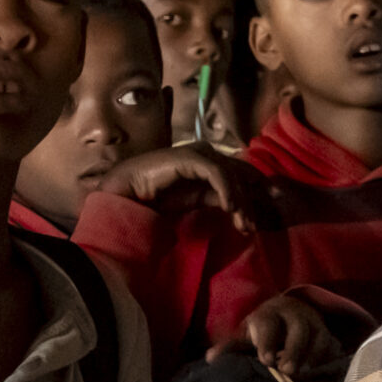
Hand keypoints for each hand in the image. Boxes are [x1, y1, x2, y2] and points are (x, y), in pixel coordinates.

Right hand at [95, 147, 256, 231]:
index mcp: (207, 162)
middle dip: (249, 203)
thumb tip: (242, 207)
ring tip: (243, 224)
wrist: (126, 193)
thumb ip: (216, 197)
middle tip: (251, 228)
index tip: (256, 222)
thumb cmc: (156, 196)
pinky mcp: (190, 157)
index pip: (239, 174)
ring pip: (231, 175)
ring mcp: (198, 153)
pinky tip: (230, 209)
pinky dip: (227, 191)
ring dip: (240, 201)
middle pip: (239, 175)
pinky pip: (217, 173)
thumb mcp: (195, 199)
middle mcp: (206, 154)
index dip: (252, 195)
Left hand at [209, 294, 339, 376]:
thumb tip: (210, 358)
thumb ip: (232, 347)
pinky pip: (333, 344)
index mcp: (269, 313)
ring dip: (314, 355)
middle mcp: (294, 315)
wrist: (291, 311)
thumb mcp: (247, 335)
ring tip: (307, 374)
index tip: (265, 360)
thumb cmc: (264, 330)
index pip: (268, 324)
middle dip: (294, 349)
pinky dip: (329, 357)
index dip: (267, 341)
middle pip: (298, 328)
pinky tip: (323, 372)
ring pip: (319, 335)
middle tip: (288, 371)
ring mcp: (315, 323)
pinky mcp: (329, 334)